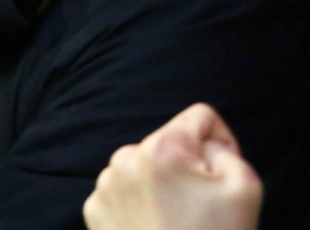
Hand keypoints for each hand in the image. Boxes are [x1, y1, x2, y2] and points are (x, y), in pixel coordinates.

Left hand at [83, 103, 261, 229]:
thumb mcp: (244, 187)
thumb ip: (225, 150)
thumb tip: (205, 145)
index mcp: (160, 148)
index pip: (199, 117)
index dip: (220, 143)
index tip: (221, 173)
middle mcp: (123, 159)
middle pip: (167, 143)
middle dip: (185, 166)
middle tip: (197, 205)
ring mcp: (104, 186)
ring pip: (142, 166)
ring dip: (158, 184)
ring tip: (174, 220)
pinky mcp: (93, 209)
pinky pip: (123, 190)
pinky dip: (138, 203)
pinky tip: (152, 227)